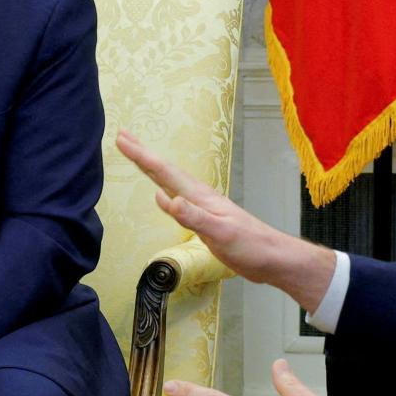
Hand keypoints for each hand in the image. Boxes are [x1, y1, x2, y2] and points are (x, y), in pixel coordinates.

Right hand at [116, 130, 335, 310]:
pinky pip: (178, 197)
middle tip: (123, 136)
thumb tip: (164, 198)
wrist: (273, 258)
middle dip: (143, 154)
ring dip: (152, 168)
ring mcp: (203, 207)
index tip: (122, 139)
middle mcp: (199, 197)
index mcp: (200, 197)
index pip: (165, 173)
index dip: (142, 157)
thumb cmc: (250, 246)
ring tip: (138, 156)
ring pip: (171, 182)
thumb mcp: (219, 233)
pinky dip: (165, 189)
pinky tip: (163, 192)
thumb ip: (193, 216)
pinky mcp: (205, 219)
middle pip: (165, 171)